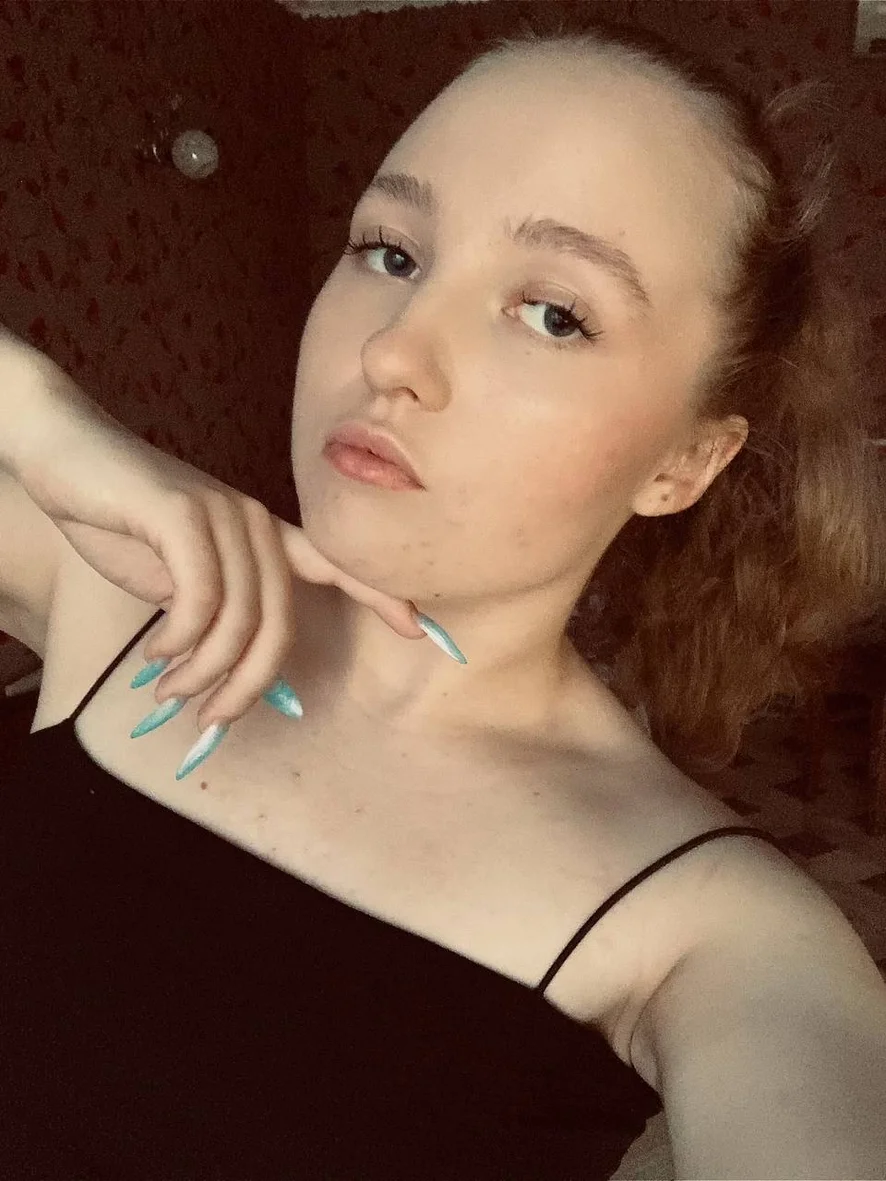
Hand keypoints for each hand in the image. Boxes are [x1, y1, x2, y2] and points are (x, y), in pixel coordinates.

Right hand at [14, 356, 425, 736]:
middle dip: (247, 685)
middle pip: (279, 622)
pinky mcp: (183, 513)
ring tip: (168, 688)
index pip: (335, 564)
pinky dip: (179, 641)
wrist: (62, 454)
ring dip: (202, 671)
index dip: (380, 596)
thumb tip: (231, 674)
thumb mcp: (176, 577)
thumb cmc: (121, 519)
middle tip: (208, 720)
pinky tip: (156, 654)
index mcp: (264, 534)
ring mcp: (223, 513)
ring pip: (240, 619)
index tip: (422, 630)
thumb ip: (212, 613)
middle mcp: (255, 522)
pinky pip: (201, 598)